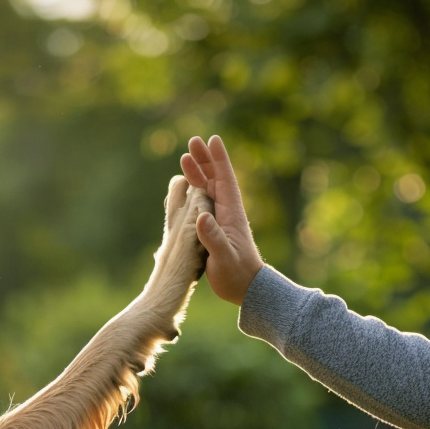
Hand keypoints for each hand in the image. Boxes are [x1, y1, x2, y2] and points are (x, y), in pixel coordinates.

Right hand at [180, 135, 263, 306]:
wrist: (245, 289)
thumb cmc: (236, 275)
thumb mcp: (223, 258)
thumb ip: (213, 238)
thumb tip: (200, 216)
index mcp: (231, 214)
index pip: (225, 180)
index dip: (219, 160)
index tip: (213, 139)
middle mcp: (226, 212)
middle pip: (215, 179)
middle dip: (204, 159)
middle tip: (192, 141)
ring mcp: (220, 219)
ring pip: (208, 189)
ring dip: (197, 173)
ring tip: (184, 158)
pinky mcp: (214, 229)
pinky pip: (202, 203)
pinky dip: (194, 191)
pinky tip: (185, 187)